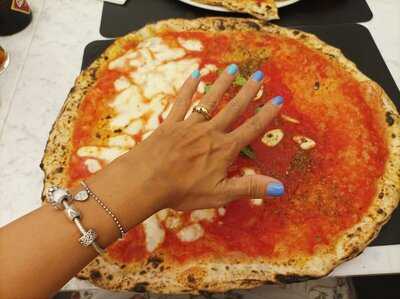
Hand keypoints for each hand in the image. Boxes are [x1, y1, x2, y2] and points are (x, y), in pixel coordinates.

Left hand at [101, 64, 283, 212]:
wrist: (146, 180)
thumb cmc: (182, 190)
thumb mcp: (220, 194)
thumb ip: (249, 187)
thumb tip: (280, 187)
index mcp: (224, 149)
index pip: (251, 128)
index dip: (266, 114)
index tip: (278, 100)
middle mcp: (209, 132)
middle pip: (233, 108)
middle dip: (248, 92)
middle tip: (259, 75)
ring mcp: (189, 125)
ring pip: (209, 100)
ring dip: (222, 84)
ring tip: (232, 68)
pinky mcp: (171, 124)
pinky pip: (182, 101)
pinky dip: (189, 87)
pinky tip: (196, 74)